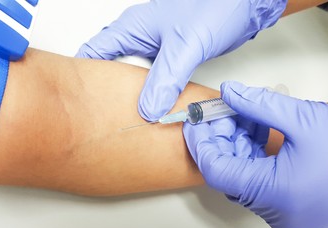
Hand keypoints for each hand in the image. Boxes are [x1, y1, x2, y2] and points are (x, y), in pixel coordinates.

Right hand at [76, 0, 286, 120]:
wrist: (246, 6)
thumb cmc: (216, 8)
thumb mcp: (185, 46)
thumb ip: (165, 79)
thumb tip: (148, 109)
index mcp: (132, 27)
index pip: (94, 52)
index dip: (84, 75)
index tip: (82, 101)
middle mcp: (141, 36)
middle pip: (112, 67)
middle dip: (109, 91)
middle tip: (106, 117)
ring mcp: (157, 47)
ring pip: (135, 76)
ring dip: (135, 95)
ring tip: (130, 117)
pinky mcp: (174, 57)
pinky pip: (156, 79)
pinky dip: (154, 94)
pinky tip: (158, 108)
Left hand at [183, 81, 327, 227]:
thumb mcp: (302, 118)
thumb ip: (258, 105)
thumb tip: (230, 92)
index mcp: (275, 195)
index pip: (218, 171)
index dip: (202, 144)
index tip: (195, 123)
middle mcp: (276, 213)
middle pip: (229, 174)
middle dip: (223, 140)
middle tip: (222, 112)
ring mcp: (284, 215)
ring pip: (244, 178)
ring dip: (239, 146)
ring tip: (244, 117)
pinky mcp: (292, 210)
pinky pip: (260, 183)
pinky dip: (254, 158)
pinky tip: (258, 132)